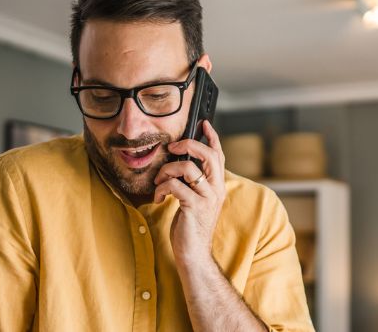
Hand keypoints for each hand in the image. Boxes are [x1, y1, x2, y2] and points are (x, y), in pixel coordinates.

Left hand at [153, 121, 226, 260]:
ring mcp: (207, 198)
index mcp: (218, 185)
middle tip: (172, 147)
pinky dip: (162, 188)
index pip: (219, 155)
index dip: (212, 137)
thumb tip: (181, 162)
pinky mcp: (194, 206)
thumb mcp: (196, 200)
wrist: (193, 253)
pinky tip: (159, 197)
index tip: (203, 124)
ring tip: (159, 182)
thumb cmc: (191, 226)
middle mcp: (216, 189)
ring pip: (187, 168)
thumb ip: (194, 182)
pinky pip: (175, 185)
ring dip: (167, 171)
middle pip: (208, 154)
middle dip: (188, 145)